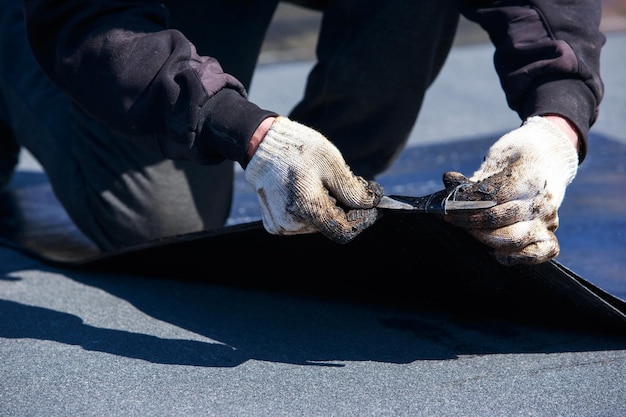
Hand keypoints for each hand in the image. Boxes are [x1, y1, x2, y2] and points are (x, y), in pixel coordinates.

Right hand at [245, 117, 382, 243]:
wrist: (261, 144)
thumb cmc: (297, 149)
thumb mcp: (332, 163)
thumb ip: (353, 189)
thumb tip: (372, 204)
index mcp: (306, 208)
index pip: (344, 231)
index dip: (363, 220)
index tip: (373, 205)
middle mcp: (291, 223)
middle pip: (332, 228)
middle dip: (347, 210)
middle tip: (351, 186)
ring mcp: (281, 225)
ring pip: (318, 226)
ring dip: (330, 210)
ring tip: (326, 184)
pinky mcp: (275, 223)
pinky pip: (302, 223)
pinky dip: (312, 210)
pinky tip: (309, 190)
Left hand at [441, 116, 578, 265]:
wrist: (550, 156)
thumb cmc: (517, 159)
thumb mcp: (497, 158)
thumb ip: (475, 176)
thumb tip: (448, 180)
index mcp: (529, 178)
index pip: (494, 196)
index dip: (468, 203)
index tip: (447, 207)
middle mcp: (541, 201)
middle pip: (501, 219)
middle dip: (471, 222)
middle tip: (452, 220)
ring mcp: (548, 221)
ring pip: (515, 239)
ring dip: (485, 239)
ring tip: (469, 231)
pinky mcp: (550, 236)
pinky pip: (537, 254)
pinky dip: (515, 257)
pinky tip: (495, 252)